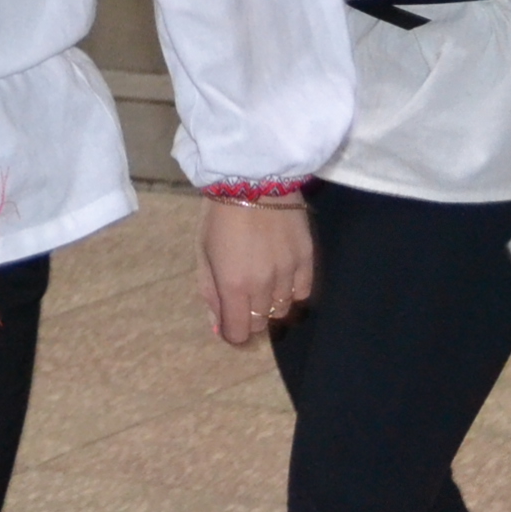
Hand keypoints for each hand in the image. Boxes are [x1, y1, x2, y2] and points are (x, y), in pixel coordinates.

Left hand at [195, 195, 312, 348]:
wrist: (253, 178)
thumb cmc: (219, 215)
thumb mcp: (204, 253)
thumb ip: (211, 293)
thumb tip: (218, 327)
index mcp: (233, 285)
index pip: (239, 333)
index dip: (233, 333)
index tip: (229, 323)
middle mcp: (264, 286)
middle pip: (260, 322)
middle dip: (249, 316)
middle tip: (243, 294)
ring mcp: (288, 273)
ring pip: (282, 309)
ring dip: (270, 303)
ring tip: (262, 281)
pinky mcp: (307, 259)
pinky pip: (302, 292)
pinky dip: (291, 291)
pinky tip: (282, 276)